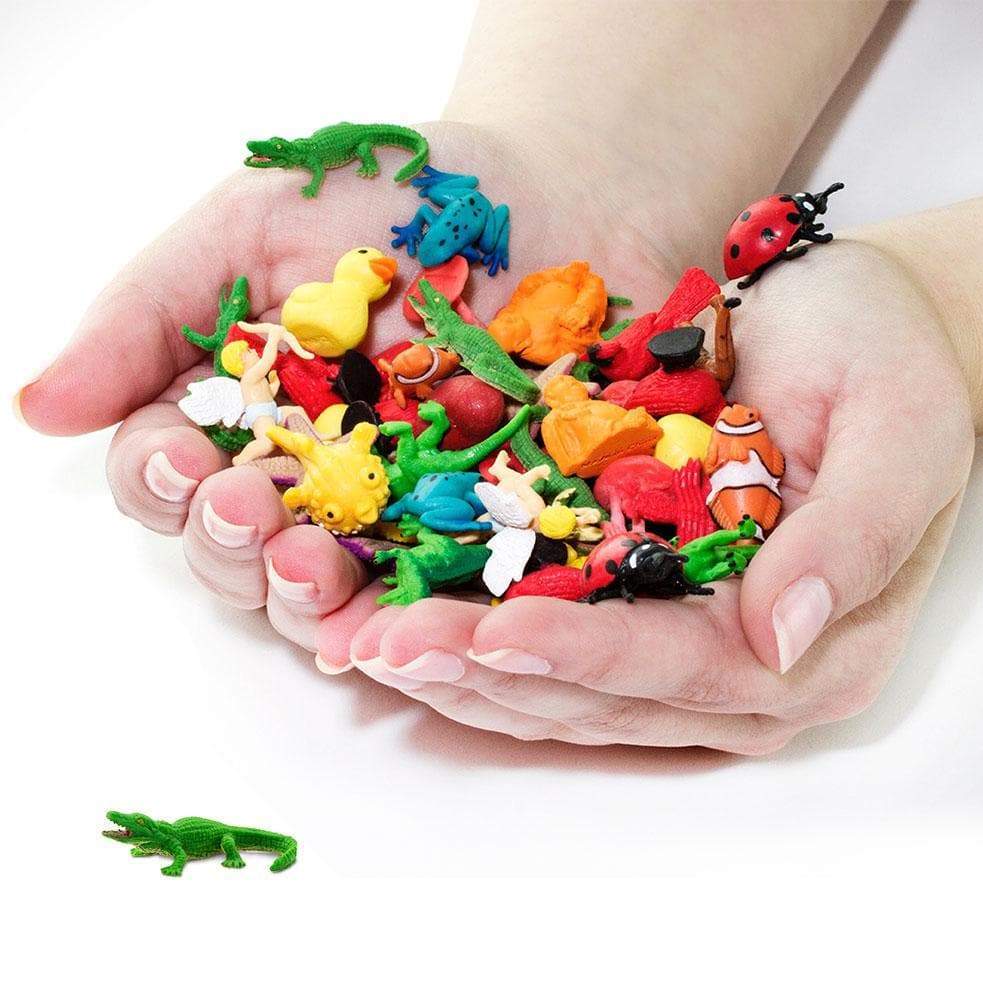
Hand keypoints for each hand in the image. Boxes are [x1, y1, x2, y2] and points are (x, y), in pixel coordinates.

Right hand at [15, 120, 697, 652]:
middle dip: (231, 546)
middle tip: (251, 508)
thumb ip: (150, 314)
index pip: (170, 480)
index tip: (182, 462)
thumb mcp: (254, 224)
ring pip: (323, 594)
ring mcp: (396, 514)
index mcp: (245, 412)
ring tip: (312, 565)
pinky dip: (408, 623)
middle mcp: (311, 477)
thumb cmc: (399, 196)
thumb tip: (37, 408)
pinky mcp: (481, 532)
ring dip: (302, 597)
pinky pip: (434, 599)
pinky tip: (395, 626)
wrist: (558, 195)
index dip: (160, 485)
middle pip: (238, 555)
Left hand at [341, 242, 975, 752]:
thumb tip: (780, 637)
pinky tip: (399, 614)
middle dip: (485, 672)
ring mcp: (677, 644)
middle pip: (598, 694)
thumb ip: (855, 536)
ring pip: (555, 686)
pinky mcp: (631, 603)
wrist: (848, 323)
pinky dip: (468, 631)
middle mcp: (737, 667)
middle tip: (381, 645)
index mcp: (812, 646)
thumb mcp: (903, 428)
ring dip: (457, 668)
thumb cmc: (887, 362)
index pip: (680, 670)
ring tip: (363, 642)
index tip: (492, 632)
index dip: (583, 654)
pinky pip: (541, 636)